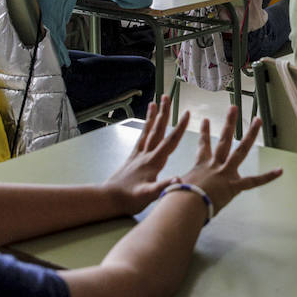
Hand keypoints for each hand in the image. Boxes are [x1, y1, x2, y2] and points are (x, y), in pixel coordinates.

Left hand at [104, 97, 189, 215]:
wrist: (108, 199)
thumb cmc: (129, 199)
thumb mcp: (148, 195)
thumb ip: (163, 187)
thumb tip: (179, 180)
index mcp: (153, 162)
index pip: (170, 141)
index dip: (180, 128)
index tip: (187, 113)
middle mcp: (146, 155)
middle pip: (157, 130)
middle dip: (164, 113)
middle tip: (167, 97)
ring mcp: (138, 155)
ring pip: (148, 131)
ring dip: (152, 116)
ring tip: (154, 102)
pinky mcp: (132, 158)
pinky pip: (141, 139)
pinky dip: (145, 129)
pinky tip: (147, 125)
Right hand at [180, 107, 280, 214]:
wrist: (185, 205)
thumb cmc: (177, 199)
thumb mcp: (174, 187)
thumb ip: (174, 184)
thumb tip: (169, 187)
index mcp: (201, 166)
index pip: (204, 146)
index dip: (206, 133)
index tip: (208, 120)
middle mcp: (215, 165)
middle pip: (224, 139)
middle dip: (230, 123)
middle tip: (234, 107)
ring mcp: (226, 173)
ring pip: (241, 150)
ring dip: (251, 134)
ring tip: (258, 120)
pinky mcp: (234, 186)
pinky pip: (253, 181)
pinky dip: (268, 177)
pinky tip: (280, 170)